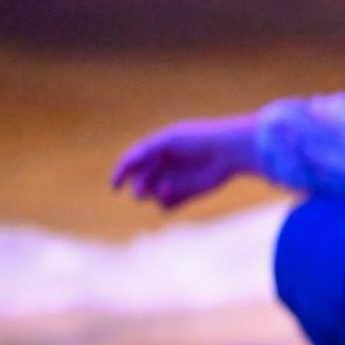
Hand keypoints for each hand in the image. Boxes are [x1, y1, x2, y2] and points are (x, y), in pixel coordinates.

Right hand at [111, 114, 261, 209]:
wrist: (230, 150)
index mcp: (156, 148)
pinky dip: (167, 202)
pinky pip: (169, 204)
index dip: (121, 173)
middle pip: (141, 181)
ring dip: (154, 195)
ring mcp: (175, 179)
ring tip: (166, 189)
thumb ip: (148, 150)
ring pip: (153, 195)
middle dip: (139, 187)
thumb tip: (128, 161)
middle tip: (143, 190)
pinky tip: (173, 194)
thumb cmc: (200, 140)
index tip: (115, 186)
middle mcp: (164, 165)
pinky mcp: (188, 193)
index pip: (132, 162)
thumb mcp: (170, 140)